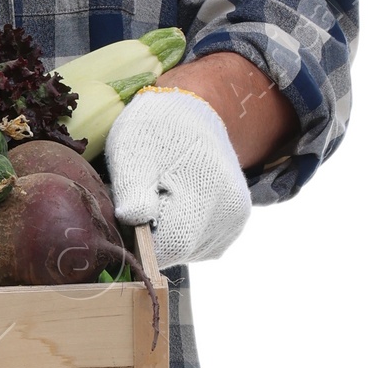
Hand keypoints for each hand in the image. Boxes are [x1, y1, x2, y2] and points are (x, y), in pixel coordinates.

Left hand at [103, 88, 251, 267]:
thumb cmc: (156, 132)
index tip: (131, 216)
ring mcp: (236, 220)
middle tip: (145, 202)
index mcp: (207, 189)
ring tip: (163, 198)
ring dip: (167, 234)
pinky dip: (181, 233)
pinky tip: (177, 206)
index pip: (170, 243)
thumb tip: (134, 219)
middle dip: (153, 236)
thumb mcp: (133, 152)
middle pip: (179, 250)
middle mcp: (230, 211)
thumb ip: (132, 188)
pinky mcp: (234, 225)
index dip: (141, 239)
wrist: (191, 116)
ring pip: (189, 251)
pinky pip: (199, 245)